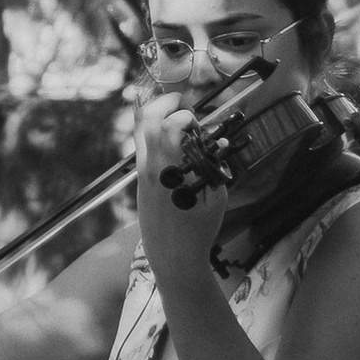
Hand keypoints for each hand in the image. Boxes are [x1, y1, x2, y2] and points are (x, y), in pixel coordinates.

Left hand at [133, 89, 234, 283]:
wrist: (173, 259)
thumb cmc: (198, 232)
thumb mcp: (216, 199)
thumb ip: (216, 168)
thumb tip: (219, 144)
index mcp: (171, 173)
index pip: (169, 127)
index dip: (185, 116)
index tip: (197, 125)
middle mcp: (151, 170)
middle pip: (146, 121)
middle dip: (163, 103)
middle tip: (178, 101)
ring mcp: (142, 175)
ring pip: (139, 132)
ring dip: (155, 116)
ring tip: (172, 112)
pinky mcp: (140, 182)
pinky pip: (141, 147)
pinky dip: (152, 133)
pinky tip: (167, 133)